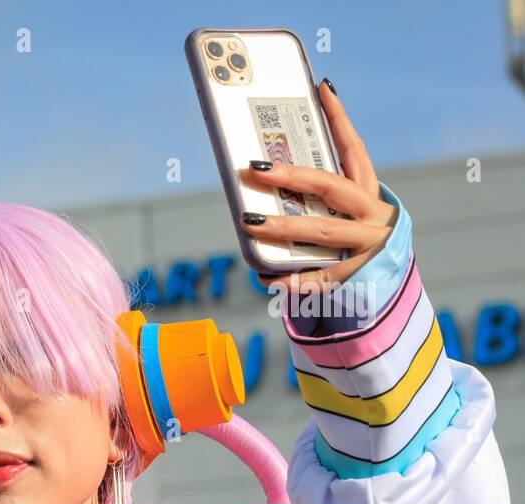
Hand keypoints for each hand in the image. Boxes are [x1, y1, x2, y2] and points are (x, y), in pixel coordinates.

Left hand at [240, 79, 398, 293]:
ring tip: (248, 221)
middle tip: (256, 168)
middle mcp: (372, 214)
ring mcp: (366, 245)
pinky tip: (263, 276)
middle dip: (291, 177)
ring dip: (283, 226)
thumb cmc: (355, 237)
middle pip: (330, 187)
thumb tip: (268, 169)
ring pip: (322, 231)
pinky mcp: (355, 277)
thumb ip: (320, 194)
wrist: (390, 280)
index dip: (339, 118)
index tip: (321, 89)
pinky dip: (288, 278)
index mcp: (368, 192)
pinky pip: (317, 278)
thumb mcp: (346, 211)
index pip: (353, 149)